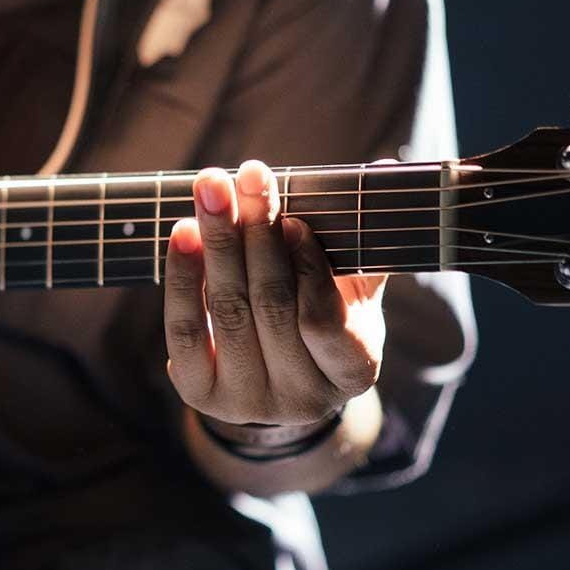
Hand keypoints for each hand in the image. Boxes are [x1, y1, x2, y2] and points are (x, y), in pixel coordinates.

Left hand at [162, 161, 386, 434]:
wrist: (273, 377)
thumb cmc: (320, 317)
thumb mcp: (351, 289)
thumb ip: (362, 239)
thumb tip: (385, 168)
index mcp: (352, 371)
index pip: (324, 321)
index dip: (308, 269)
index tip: (294, 220)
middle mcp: (301, 398)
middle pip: (271, 306)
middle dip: (257, 234)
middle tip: (249, 176)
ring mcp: (247, 401)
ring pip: (228, 311)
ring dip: (217, 242)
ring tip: (211, 189)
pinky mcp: (200, 393)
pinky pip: (185, 329)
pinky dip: (183, 276)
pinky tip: (184, 232)